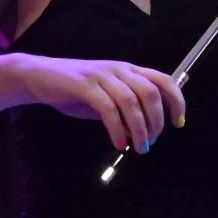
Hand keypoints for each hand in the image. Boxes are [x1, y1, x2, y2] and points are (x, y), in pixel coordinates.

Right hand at [14, 55, 185, 152]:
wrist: (39, 76)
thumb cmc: (74, 90)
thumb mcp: (105, 98)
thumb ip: (123, 111)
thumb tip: (140, 134)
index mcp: (128, 70)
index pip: (163, 80)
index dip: (176, 100)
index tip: (178, 123)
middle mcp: (119, 69)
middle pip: (150, 92)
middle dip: (157, 120)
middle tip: (151, 142)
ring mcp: (102, 75)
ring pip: (132, 101)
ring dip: (139, 128)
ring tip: (139, 148)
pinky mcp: (84, 85)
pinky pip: (108, 108)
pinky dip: (117, 128)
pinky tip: (119, 143)